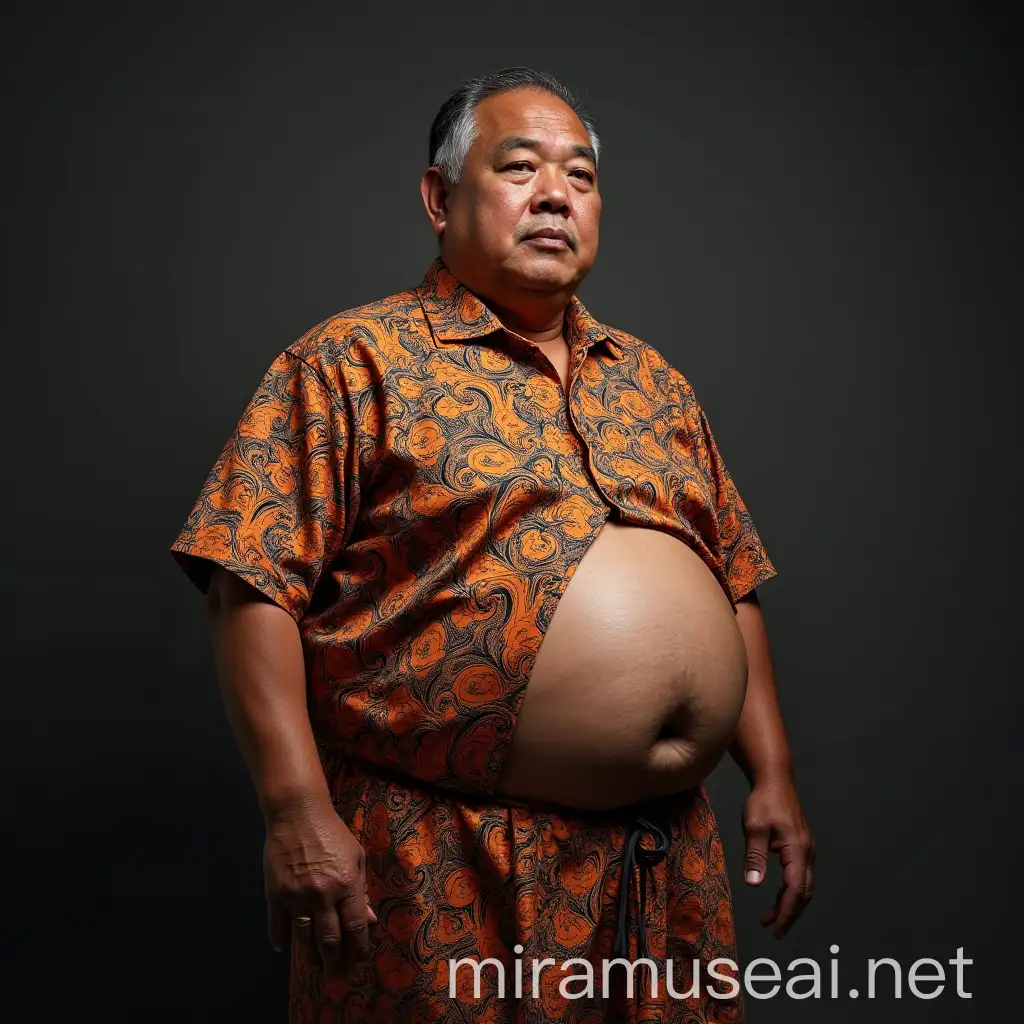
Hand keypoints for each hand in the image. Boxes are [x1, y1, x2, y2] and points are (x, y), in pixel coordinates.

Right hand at [263, 795, 377, 975]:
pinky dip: (282, 941)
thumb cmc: (332, 832)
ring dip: (311, 957)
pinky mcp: (275, 893)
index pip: (356, 926)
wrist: (298, 813)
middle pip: (330, 939)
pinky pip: (278, 926)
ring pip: (304, 938)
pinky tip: (286, 949)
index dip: (359, 949)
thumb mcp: (356, 857)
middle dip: (336, 962)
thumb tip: (370, 921)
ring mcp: (297, 896)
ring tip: (317, 967)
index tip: (361, 963)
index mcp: (347, 884)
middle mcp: (323, 894)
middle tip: (338, 976)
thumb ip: (361, 890)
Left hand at [741, 775, 813, 937]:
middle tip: (773, 929)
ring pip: (803, 885)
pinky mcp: (800, 847)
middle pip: (804, 892)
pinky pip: (799, 875)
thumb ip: (755, 857)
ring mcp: (806, 850)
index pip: (795, 890)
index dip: (786, 912)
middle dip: (789, 913)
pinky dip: (789, 890)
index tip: (776, 929)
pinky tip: (775, 894)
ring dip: (789, 903)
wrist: (775, 780)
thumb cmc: (763, 801)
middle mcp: (807, 853)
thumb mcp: (754, 827)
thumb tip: (754, 885)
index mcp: (798, 850)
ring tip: (769, 917)